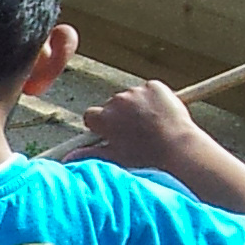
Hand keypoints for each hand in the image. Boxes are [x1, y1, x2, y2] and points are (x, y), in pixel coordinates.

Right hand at [74, 79, 208, 173]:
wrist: (177, 146)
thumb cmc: (145, 156)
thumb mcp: (114, 158)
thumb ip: (88, 154)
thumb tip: (67, 158)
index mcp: (103, 118)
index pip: (91, 116)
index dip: (101, 125)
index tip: (111, 133)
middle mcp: (116, 101)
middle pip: (112, 105)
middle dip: (120, 115)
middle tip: (136, 131)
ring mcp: (136, 91)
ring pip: (131, 97)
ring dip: (137, 106)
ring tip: (151, 124)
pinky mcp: (154, 85)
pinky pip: (149, 89)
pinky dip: (153, 98)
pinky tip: (160, 113)